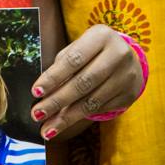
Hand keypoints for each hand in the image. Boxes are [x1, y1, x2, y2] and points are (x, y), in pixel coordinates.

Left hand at [29, 25, 143, 139]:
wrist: (128, 58)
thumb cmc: (92, 52)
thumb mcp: (78, 48)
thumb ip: (61, 66)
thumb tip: (42, 93)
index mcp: (101, 36)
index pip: (73, 59)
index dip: (53, 77)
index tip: (36, 92)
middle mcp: (117, 55)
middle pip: (82, 83)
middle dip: (57, 101)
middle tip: (37, 114)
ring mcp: (126, 76)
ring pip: (91, 101)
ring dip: (66, 117)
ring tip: (46, 128)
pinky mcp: (128, 95)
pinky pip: (100, 109)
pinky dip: (79, 118)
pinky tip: (63, 124)